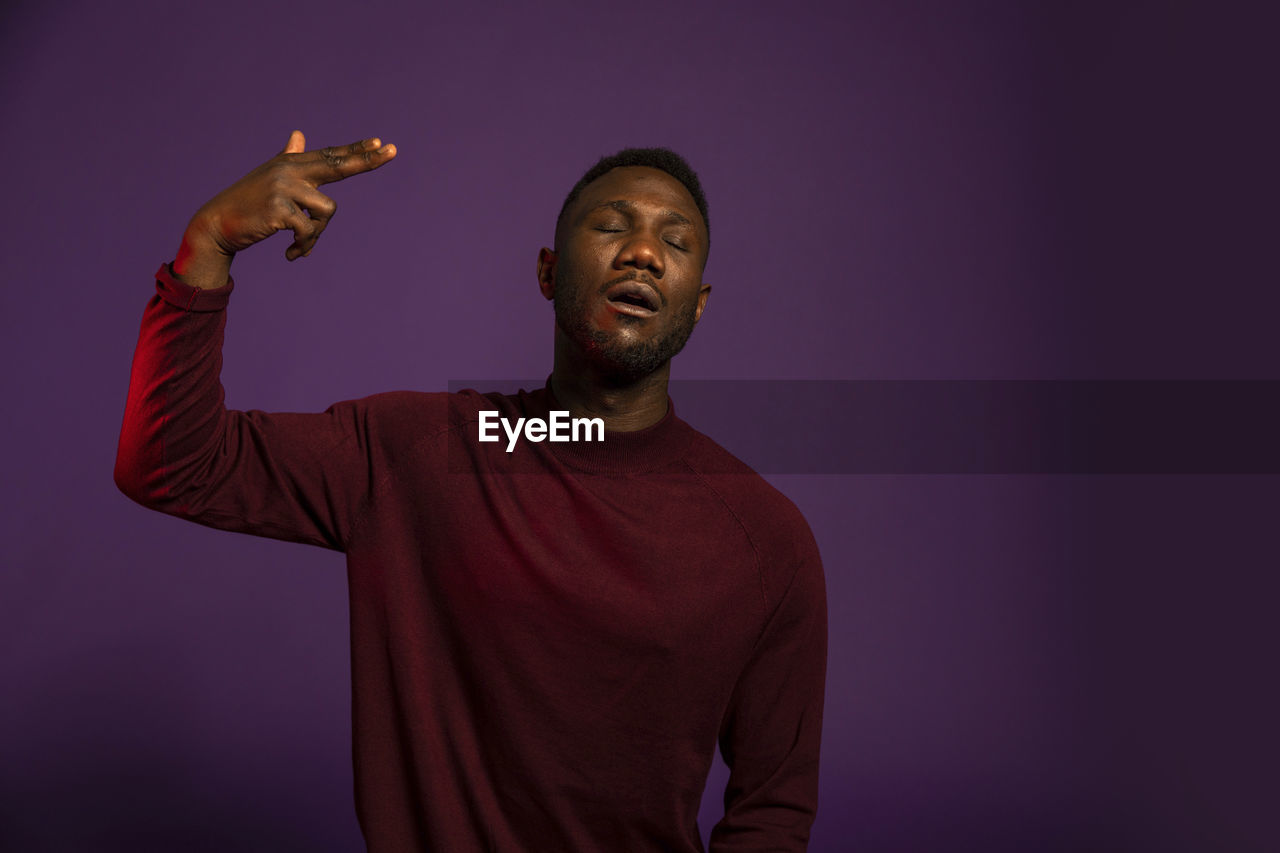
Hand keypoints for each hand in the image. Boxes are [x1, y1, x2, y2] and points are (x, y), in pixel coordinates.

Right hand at [174, 131, 396, 286]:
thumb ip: (288, 157)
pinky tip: (291, 254)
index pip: (330, 156)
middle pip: (337, 166)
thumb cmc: (248, 203)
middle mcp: (289, 170)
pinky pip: (309, 230)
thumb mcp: (270, 177)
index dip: (356, 150)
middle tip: (393, 151)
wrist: (217, 224)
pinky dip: (304, 246)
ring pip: (326, 212)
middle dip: (366, 161)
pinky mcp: (279, 208)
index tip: (381, 143)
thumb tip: (299, 134)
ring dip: (317, 235)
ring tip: (301, 245)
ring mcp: (283, 187)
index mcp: (291, 164)